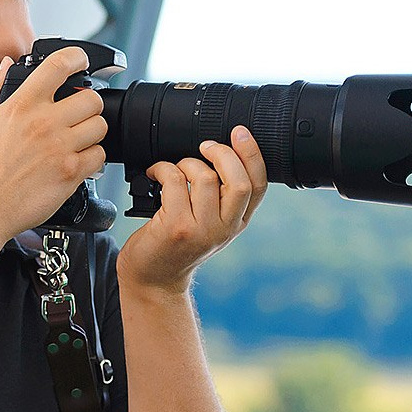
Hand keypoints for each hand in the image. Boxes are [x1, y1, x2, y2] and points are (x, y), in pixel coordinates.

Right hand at [0, 47, 107, 240]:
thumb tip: (5, 65)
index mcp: (22, 105)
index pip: (59, 65)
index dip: (77, 57)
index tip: (81, 61)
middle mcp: (44, 123)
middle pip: (91, 99)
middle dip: (88, 104)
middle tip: (78, 114)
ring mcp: (60, 148)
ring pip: (100, 126)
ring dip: (93, 131)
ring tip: (78, 139)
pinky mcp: (70, 173)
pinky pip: (99, 156)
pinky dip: (92, 158)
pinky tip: (77, 160)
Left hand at [117, 127, 267, 294]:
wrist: (154, 279)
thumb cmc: (177, 245)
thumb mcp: (209, 224)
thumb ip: (221, 198)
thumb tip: (219, 152)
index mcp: (237, 222)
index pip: (258, 186)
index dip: (252, 155)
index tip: (239, 133)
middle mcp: (225, 228)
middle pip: (238, 181)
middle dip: (222, 153)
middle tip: (205, 146)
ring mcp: (202, 229)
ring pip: (205, 177)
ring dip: (186, 162)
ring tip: (174, 169)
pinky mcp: (176, 227)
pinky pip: (174, 181)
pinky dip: (162, 169)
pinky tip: (154, 174)